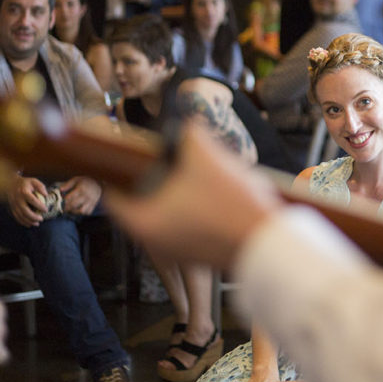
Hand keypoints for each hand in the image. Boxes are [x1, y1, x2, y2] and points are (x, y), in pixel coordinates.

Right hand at [7, 176, 47, 226]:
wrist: (11, 185)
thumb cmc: (25, 183)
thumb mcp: (33, 181)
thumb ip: (40, 187)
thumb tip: (46, 195)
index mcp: (24, 192)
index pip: (32, 200)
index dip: (40, 206)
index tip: (46, 210)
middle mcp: (18, 200)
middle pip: (25, 211)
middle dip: (34, 217)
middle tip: (41, 219)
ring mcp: (14, 205)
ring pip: (21, 216)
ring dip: (29, 221)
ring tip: (37, 223)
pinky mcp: (12, 209)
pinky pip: (17, 217)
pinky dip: (23, 222)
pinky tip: (30, 225)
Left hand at [60, 175, 101, 214]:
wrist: (98, 185)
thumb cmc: (85, 182)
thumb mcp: (76, 179)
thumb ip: (68, 184)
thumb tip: (60, 190)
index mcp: (81, 188)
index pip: (69, 197)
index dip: (63, 201)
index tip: (60, 202)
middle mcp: (86, 195)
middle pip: (74, 205)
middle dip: (67, 208)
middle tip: (63, 208)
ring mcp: (91, 201)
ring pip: (81, 210)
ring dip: (74, 212)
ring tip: (70, 210)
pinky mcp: (93, 205)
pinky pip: (87, 212)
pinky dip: (81, 213)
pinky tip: (77, 210)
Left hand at [106, 124, 283, 268]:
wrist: (269, 244)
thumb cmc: (231, 204)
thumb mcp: (207, 158)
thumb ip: (188, 134)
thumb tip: (184, 127)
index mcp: (143, 223)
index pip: (113, 194)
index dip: (119, 169)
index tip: (127, 155)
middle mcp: (153, 244)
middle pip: (142, 201)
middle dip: (155, 176)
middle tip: (166, 157)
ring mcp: (176, 252)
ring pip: (166, 212)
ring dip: (177, 191)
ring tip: (197, 171)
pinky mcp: (198, 254)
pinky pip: (185, 224)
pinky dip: (192, 208)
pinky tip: (216, 192)